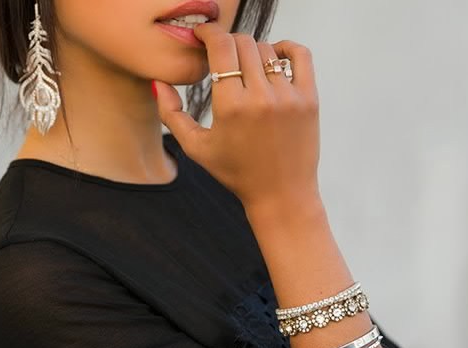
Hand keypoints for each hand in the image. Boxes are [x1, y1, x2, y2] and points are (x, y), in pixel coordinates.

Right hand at [155, 22, 321, 213]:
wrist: (281, 194)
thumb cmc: (236, 173)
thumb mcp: (196, 148)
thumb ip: (172, 114)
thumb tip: (159, 83)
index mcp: (230, 107)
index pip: (220, 47)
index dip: (208, 33)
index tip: (202, 34)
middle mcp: (260, 97)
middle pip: (242, 43)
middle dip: (227, 42)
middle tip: (220, 54)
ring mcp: (288, 96)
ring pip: (267, 49)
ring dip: (251, 50)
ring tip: (244, 67)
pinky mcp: (309, 99)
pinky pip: (299, 55)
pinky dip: (285, 48)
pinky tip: (274, 56)